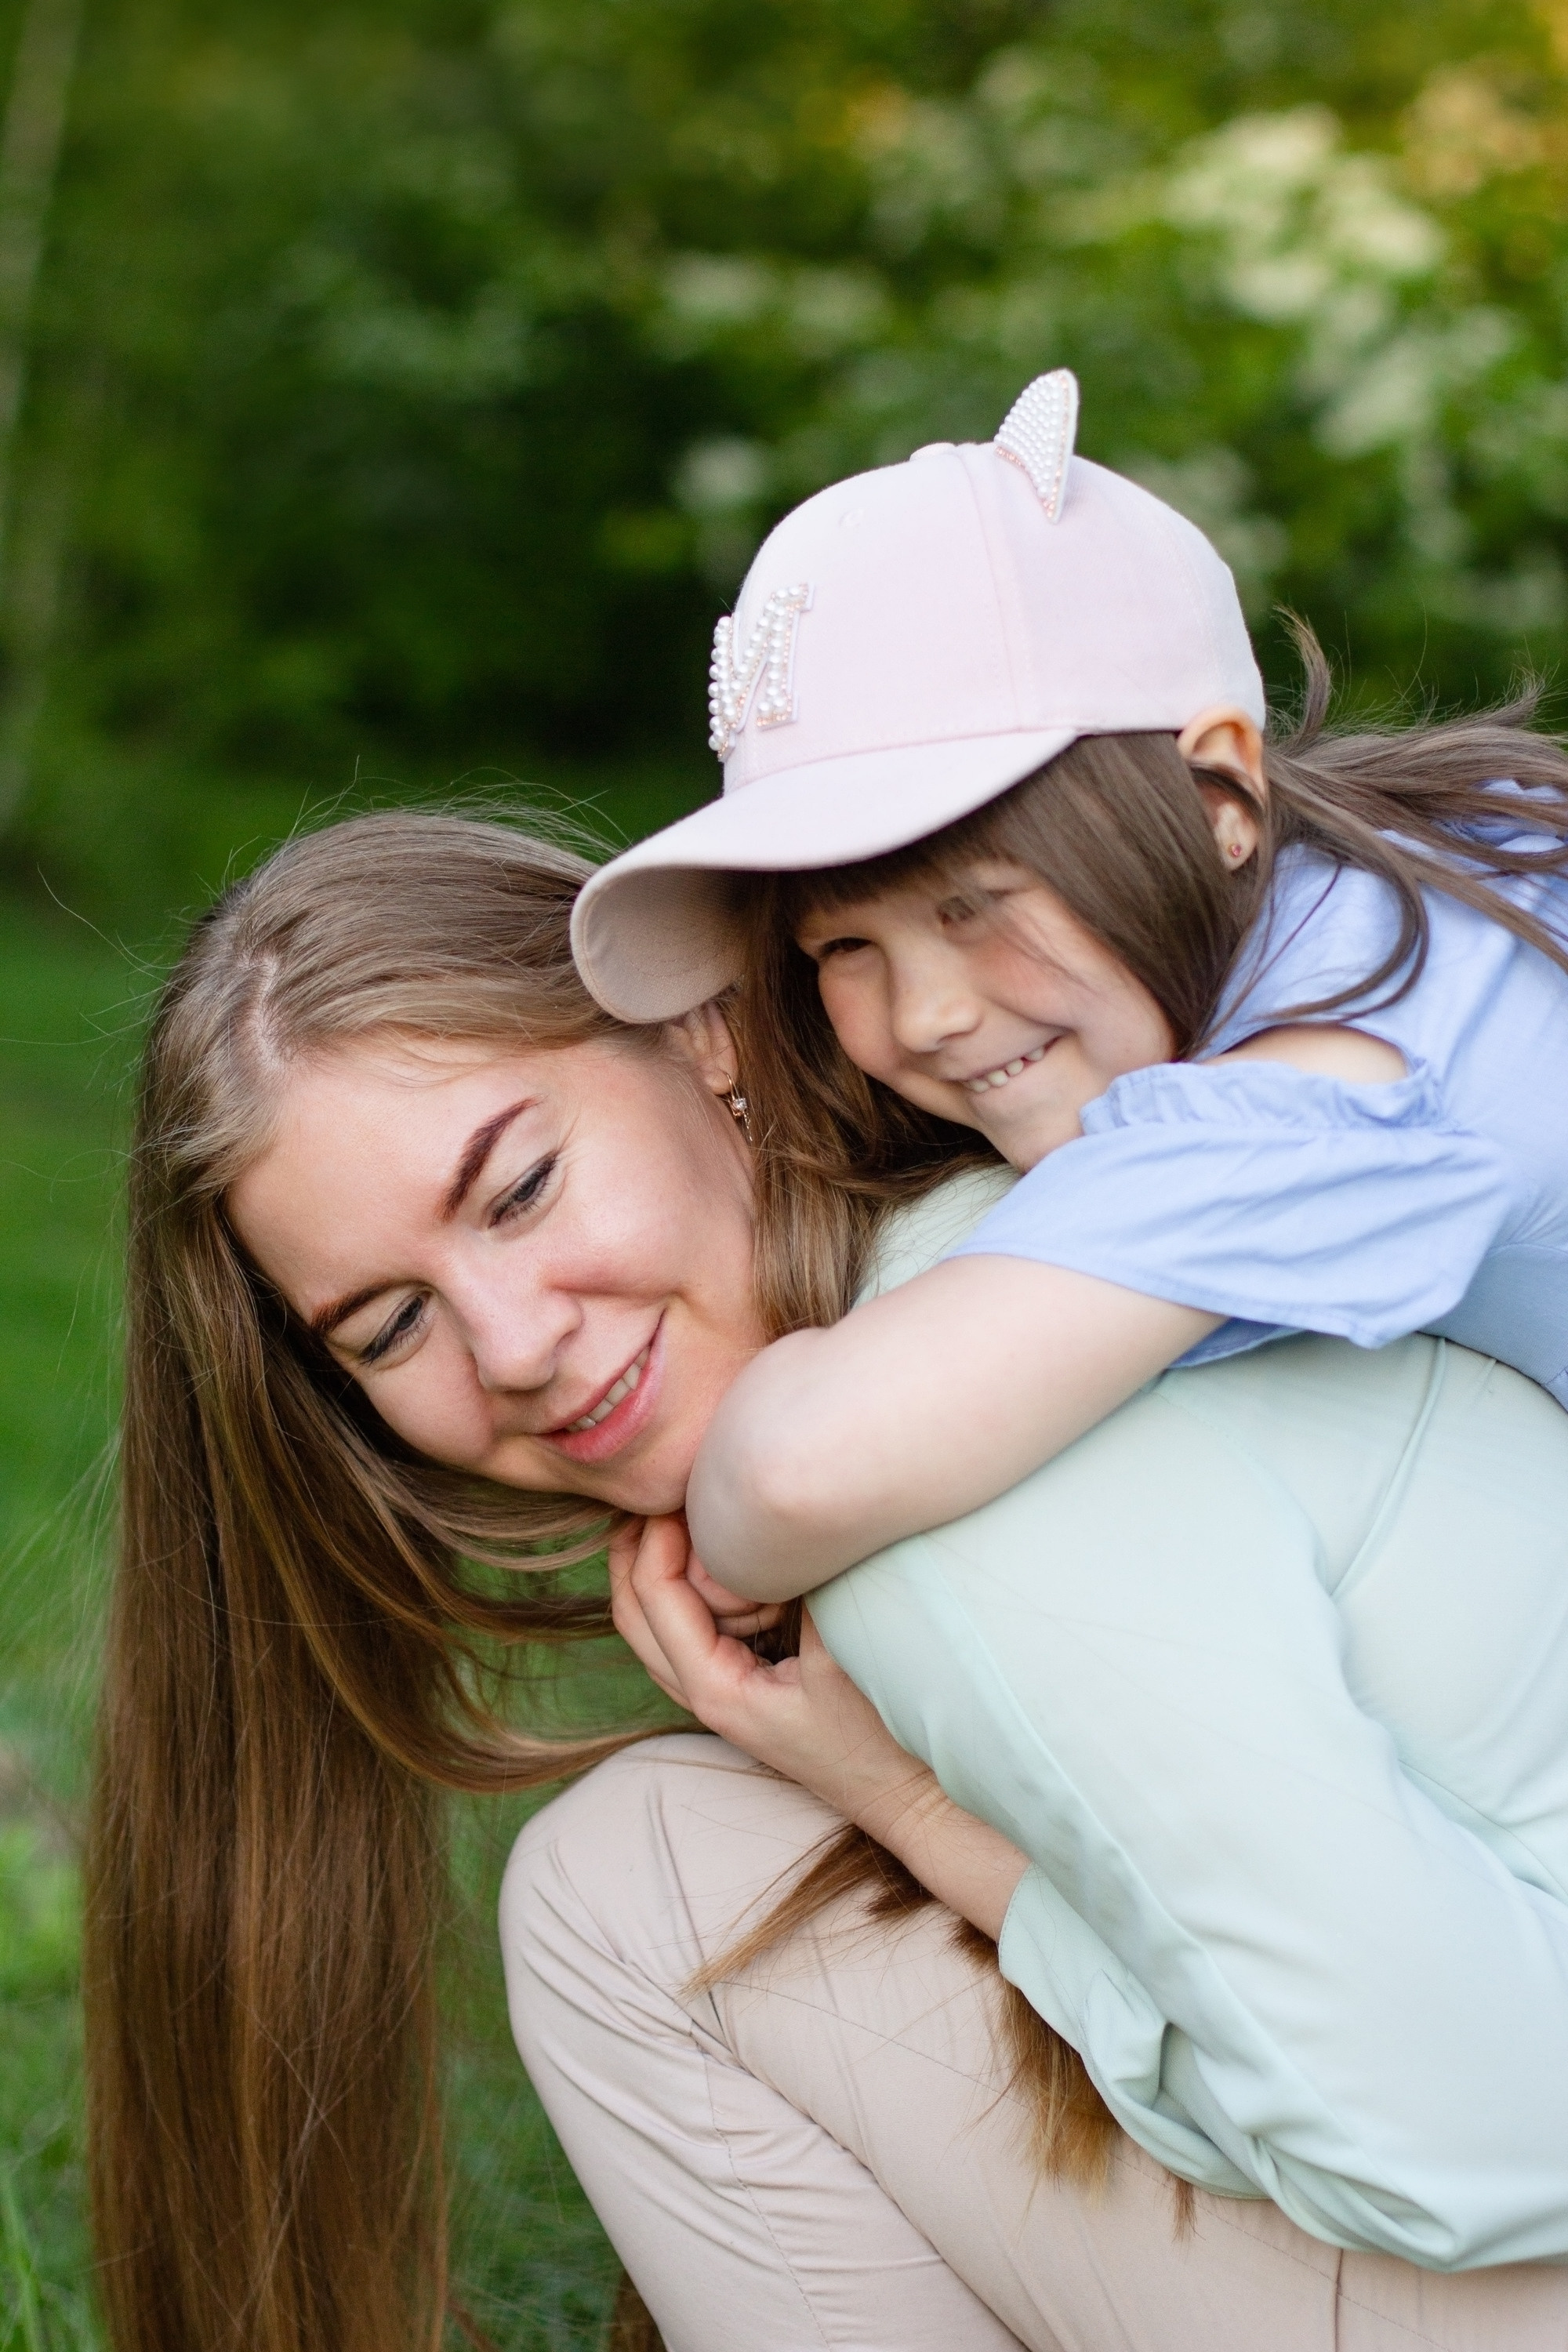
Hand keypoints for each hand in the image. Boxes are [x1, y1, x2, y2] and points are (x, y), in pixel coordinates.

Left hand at [609, 1512, 930, 1827]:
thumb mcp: (848, 1648)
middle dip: (636, 1547)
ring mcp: (721, 1698)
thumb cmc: (887, 1735)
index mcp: (717, 1688)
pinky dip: (687, 1591)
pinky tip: (721, 1555)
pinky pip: (689, 1635)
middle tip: (661, 1489)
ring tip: (682, 1511)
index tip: (685, 1487)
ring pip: (655, 1626)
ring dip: (656, 1568)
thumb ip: (807, 1585)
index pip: (656, 1597)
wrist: (917, 1801)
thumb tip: (783, 1518)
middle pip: (634, 1613)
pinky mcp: (745, 1692)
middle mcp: (704, 1697)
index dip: (659, 1535)